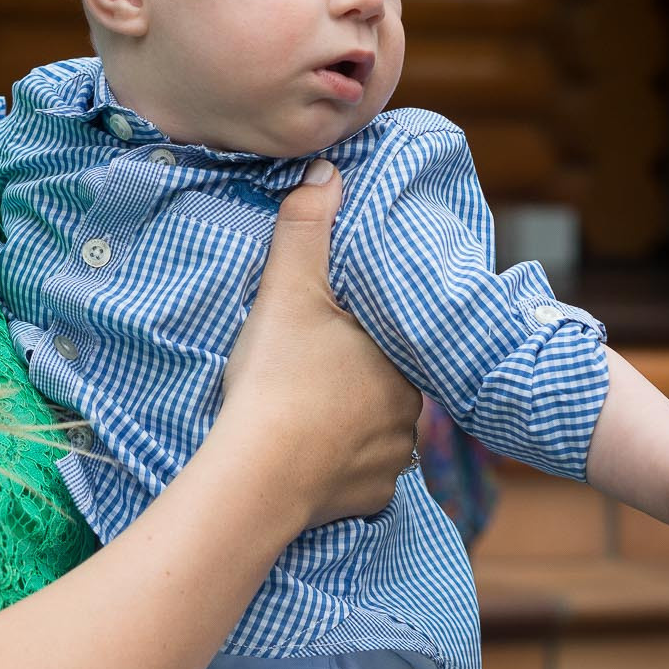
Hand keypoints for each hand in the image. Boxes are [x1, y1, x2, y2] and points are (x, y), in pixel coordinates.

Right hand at [217, 160, 421, 532]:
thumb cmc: (278, 376)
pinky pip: (361, 477)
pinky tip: (311, 459)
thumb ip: (306, 228)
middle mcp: (410, 414)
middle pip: (388, 386)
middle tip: (314, 371)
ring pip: (378, 433)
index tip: (337, 332)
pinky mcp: (369, 499)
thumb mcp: (287, 291)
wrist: (258, 475)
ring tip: (310, 416)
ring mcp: (392, 462)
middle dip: (358, 379)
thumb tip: (328, 169)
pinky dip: (341, 469)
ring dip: (352, 426)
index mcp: (399, 360)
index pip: (395, 338)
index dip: (365, 332)